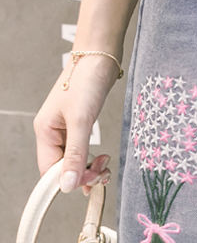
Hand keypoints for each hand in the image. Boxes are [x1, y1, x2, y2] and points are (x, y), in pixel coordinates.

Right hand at [33, 54, 120, 193]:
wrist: (101, 56)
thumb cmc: (87, 81)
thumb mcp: (81, 121)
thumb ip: (74, 154)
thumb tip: (66, 186)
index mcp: (45, 131)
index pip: (48, 170)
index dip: (66, 181)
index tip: (88, 185)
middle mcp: (53, 132)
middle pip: (62, 167)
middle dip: (82, 175)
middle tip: (103, 173)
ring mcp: (67, 127)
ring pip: (74, 159)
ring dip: (90, 168)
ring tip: (106, 165)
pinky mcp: (81, 123)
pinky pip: (83, 149)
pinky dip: (93, 157)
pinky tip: (103, 158)